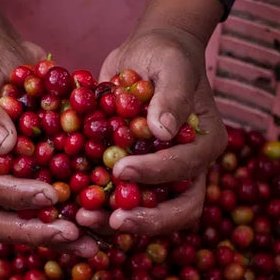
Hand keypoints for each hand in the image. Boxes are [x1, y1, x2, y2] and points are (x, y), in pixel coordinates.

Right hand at [0, 0, 97, 257]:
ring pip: (27, 220)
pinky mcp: (29, 174)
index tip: (51, 196)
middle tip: (75, 235)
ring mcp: (4, 179)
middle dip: (38, 233)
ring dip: (59, 235)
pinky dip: (74, 213)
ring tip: (96, 242)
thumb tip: (4, 147)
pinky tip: (104, 218)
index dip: (17, 198)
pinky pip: (49, 203)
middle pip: (1, 221)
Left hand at [81, 0, 228, 235]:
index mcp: (205, 143)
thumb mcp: (171, 65)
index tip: (120, 170)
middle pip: (181, 210)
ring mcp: (164, 180)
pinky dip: (101, 213)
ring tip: (84, 219)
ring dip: (119, 224)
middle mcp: (191, 169)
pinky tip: (73, 211)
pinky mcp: (138, 182)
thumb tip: (163, 132)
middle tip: (113, 221)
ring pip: (152, 216)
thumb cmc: (164, 56)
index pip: (187, 167)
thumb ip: (171, 96)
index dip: (155, 173)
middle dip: (148, 219)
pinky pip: (123, 207)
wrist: (146, 58)